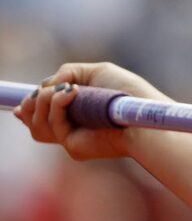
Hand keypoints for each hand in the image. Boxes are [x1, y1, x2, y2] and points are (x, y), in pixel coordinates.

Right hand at [13, 62, 170, 159]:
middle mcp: (74, 129)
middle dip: (31, 103)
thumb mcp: (97, 72)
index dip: (29, 110)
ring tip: (69, 90)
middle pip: (34, 122)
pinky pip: (51, 124)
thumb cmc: (129, 93)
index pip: (45, 117)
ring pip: (36, 124)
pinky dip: (57, 103)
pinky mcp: (73, 147)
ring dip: (44, 100)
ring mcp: (72, 139)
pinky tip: (72, 93)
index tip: (19, 104)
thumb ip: (67, 73)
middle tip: (44, 91)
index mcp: (79, 114)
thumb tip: (46, 87)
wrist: (143, 114)